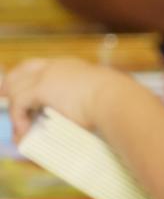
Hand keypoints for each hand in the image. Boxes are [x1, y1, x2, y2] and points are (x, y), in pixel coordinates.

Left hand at [1, 57, 115, 139]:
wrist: (116, 100)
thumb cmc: (116, 103)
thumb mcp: (99, 99)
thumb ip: (87, 103)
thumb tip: (91, 119)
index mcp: (71, 67)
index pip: (38, 67)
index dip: (25, 78)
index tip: (19, 92)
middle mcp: (56, 66)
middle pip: (20, 72)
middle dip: (9, 87)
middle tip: (8, 104)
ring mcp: (47, 75)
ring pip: (16, 89)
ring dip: (16, 111)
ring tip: (22, 131)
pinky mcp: (41, 87)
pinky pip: (19, 103)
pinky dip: (19, 119)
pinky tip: (25, 132)